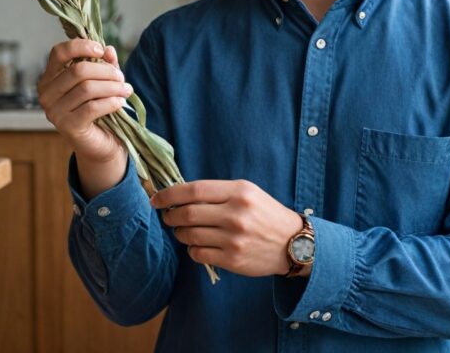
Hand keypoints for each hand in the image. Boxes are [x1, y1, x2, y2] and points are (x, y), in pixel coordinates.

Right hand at [37, 39, 132, 162]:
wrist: (100, 144)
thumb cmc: (98, 109)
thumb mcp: (102, 82)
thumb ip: (104, 64)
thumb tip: (109, 49)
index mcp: (50, 77)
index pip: (59, 52)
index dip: (81, 46)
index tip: (102, 50)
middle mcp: (47, 93)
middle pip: (78, 70)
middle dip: (105, 71)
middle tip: (121, 77)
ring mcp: (54, 111)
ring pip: (87, 88)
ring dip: (112, 87)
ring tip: (126, 89)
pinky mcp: (67, 126)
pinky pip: (92, 107)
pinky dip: (110, 102)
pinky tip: (120, 102)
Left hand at [150, 180, 304, 277]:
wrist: (293, 243)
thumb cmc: (265, 214)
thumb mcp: (247, 192)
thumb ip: (217, 192)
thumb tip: (180, 194)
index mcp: (239, 192)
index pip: (194, 190)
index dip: (170, 194)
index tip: (157, 198)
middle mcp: (235, 214)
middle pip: (187, 213)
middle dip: (170, 215)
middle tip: (168, 216)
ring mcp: (233, 238)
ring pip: (189, 235)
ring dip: (179, 232)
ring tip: (182, 230)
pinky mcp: (232, 259)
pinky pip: (198, 253)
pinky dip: (191, 248)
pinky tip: (197, 244)